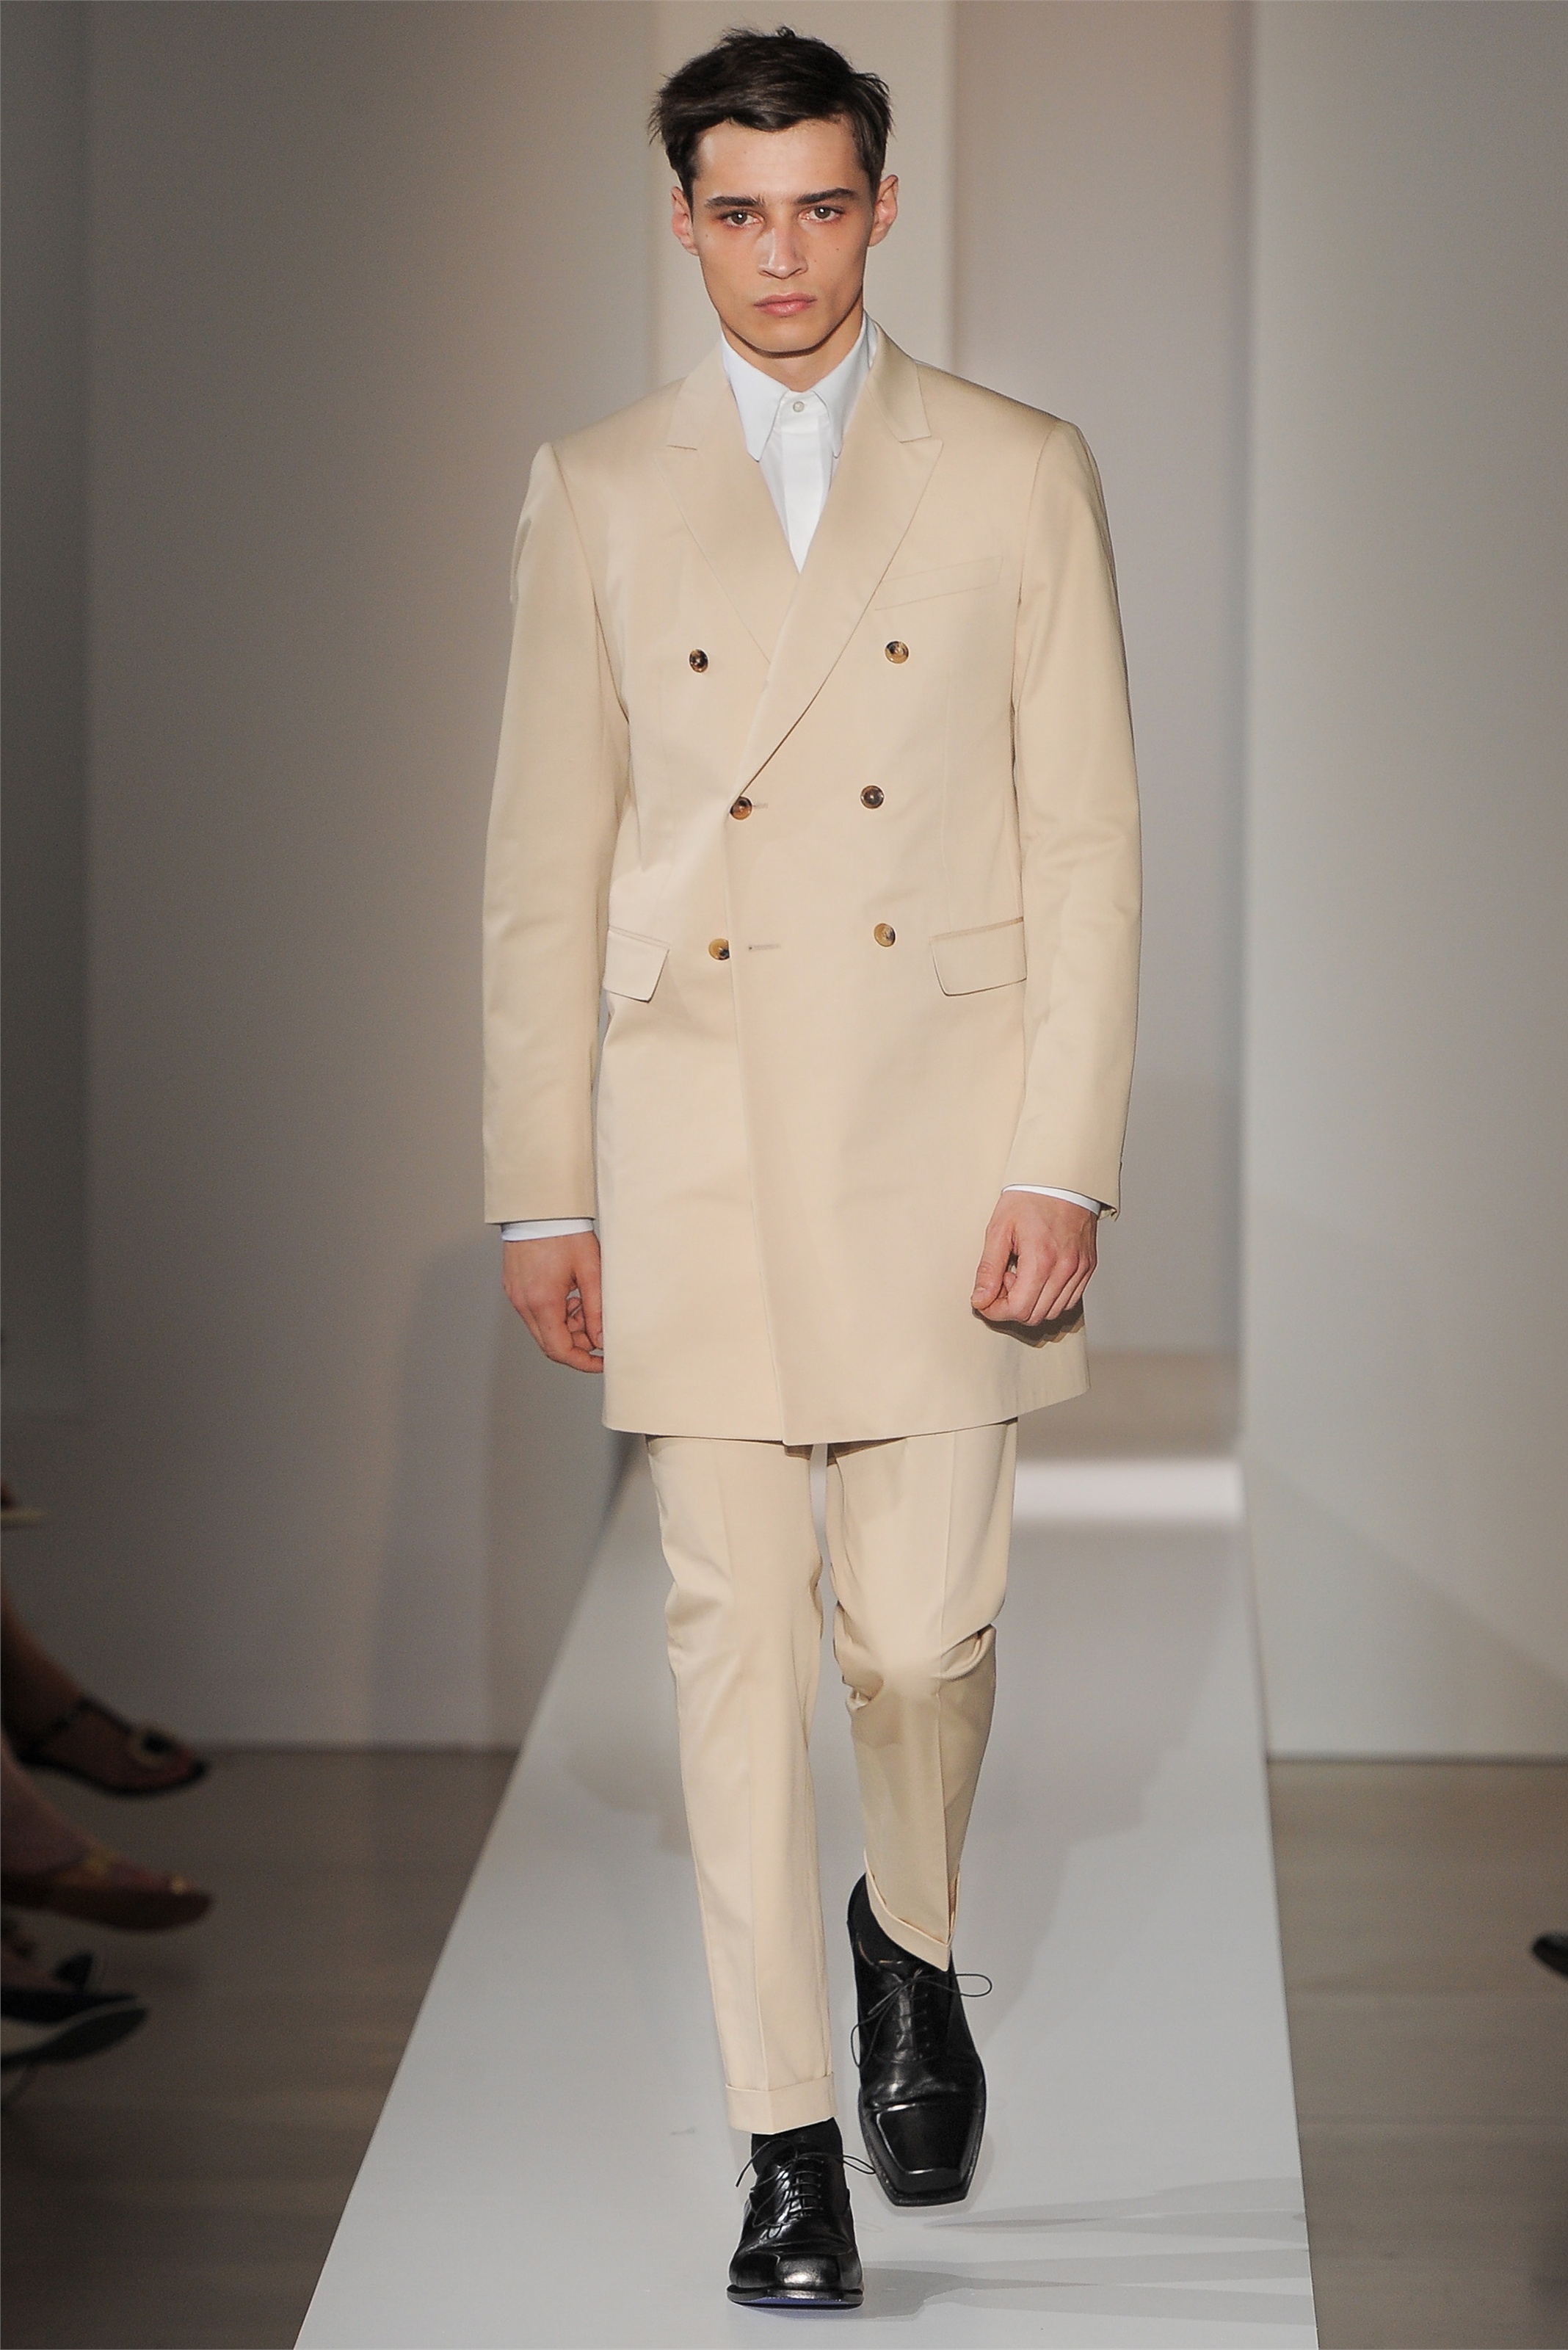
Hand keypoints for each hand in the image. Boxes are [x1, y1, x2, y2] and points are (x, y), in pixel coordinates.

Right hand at [503, 1234, 603, 1372]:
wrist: (539, 1208)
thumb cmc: (565, 1232)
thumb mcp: (591, 1271)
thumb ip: (597, 1309)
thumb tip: (602, 1339)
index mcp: (542, 1302)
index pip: (559, 1350)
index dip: (583, 1362)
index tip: (601, 1361)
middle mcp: (524, 1303)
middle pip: (550, 1343)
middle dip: (577, 1341)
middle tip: (596, 1323)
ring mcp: (516, 1296)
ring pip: (543, 1328)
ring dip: (567, 1325)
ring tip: (583, 1299)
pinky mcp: (514, 1288)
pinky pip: (535, 1313)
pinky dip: (555, 1312)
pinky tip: (569, 1292)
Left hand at [971, 1193, 1096, 1326]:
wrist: (1061, 1179)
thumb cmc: (1029, 1199)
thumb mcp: (999, 1229)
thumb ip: (989, 1269)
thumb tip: (980, 1300)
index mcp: (1042, 1259)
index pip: (1019, 1309)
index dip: (996, 1310)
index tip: (986, 1297)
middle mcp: (1066, 1269)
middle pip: (1035, 1315)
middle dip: (1012, 1305)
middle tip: (1004, 1278)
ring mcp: (1081, 1269)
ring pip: (1053, 1312)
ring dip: (1032, 1302)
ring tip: (1022, 1274)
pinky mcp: (1088, 1267)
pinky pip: (1069, 1300)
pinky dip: (1050, 1297)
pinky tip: (1039, 1275)